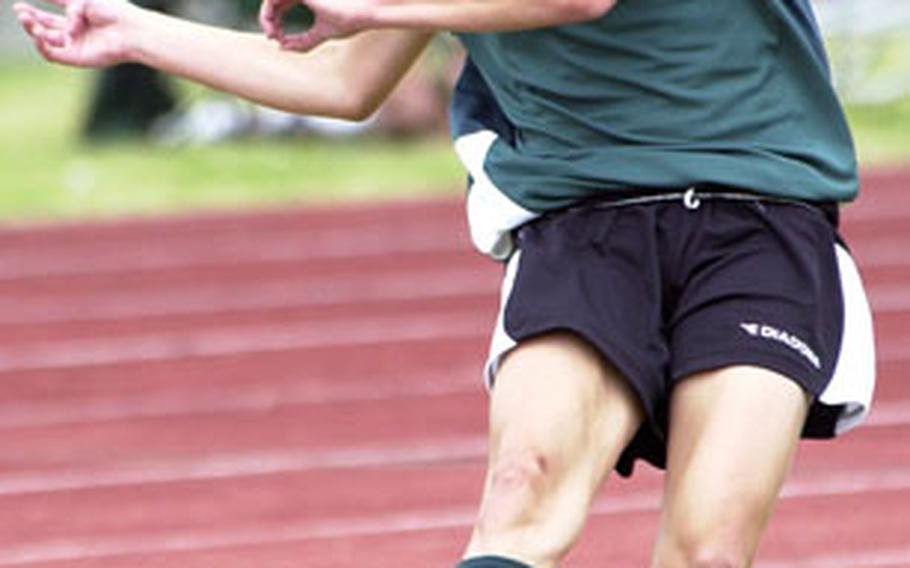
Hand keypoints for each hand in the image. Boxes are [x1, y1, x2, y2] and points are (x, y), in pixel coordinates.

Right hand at [12, 0, 136, 67]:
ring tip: (27, 18)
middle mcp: (77, 30)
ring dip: (33, 29)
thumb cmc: (113, 11)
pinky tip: (37, 34)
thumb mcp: (84, 0)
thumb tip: (53, 13)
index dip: (42, 2)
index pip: (57, 8)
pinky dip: (41, 44)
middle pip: (46, 25)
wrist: (130, 31)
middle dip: (30, 17)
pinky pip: (51, 54)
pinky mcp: (76, 58)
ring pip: (45, 40)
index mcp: (81, 14)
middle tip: (19, 9)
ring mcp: (75, 45)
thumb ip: (66, 4)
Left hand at [259, 0, 374, 51]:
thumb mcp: (322, 34)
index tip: (278, 41)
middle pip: (272, 5)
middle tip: (272, 38)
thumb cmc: (348, 20)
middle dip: (267, 22)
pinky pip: (273, 1)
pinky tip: (275, 28)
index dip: (275, 24)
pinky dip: (269, 15)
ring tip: (273, 35)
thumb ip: (305, 41)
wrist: (361, 13)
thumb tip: (282, 48)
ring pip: (270, 2)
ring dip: (266, 20)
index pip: (280, 8)